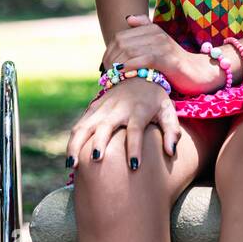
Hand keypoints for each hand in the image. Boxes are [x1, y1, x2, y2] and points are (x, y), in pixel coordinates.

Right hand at [66, 77, 180, 169]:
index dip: (135, 148)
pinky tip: (71, 158)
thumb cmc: (155, 100)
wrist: (138, 74)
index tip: (134, 167)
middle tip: (96, 160)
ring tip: (72, 165)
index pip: (136, 130)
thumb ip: (172, 131)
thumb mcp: (168, 111)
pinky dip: (73, 140)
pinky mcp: (93, 108)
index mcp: (138, 111)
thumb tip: (171, 152)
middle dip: (99, 142)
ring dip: (77, 144)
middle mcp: (118, 109)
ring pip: (85, 126)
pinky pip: (80, 125)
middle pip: (105, 126)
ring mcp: (103, 108)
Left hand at [102, 15, 223, 95]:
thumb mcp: (158, 46)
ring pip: (129, 51)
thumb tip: (128, 18)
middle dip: (111, 58)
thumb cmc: (174, 63)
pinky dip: (129, 67)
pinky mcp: (167, 58)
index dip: (109, 50)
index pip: (120, 36)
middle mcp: (156, 34)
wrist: (198, 73)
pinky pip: (142, 60)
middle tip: (107, 73)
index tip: (106, 65)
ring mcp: (162, 45)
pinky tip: (124, 75)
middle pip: (122, 43)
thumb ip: (145, 30)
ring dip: (117, 64)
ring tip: (113, 75)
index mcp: (152, 29)